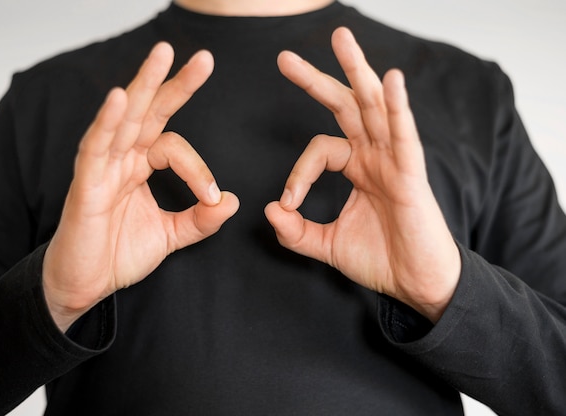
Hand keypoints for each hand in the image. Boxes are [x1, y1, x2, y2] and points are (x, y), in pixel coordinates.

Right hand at [43, 43, 238, 331]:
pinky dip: (107, 122)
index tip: (213, 197)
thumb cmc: (119, 255)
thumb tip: (233, 201)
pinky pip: (95, 147)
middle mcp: (122, 159)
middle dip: (174, 83)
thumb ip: (200, 220)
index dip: (198, 169)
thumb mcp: (170, 236)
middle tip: (204, 58)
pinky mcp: (86, 184)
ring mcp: (102, 168)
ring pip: (124, 118)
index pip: (173, 147)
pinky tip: (121, 99)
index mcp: (140, 167)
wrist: (86, 285)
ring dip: (144, 85)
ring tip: (163, 54)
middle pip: (150, 112)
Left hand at [265, 27, 459, 321]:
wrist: (415, 284)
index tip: (288, 203)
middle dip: (317, 80)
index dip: (298, 173)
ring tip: (340, 38)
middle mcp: (374, 156)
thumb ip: (296, 231)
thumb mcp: (327, 245)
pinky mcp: (411, 176)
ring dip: (358, 71)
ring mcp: (394, 161)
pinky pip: (404, 136)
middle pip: (345, 105)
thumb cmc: (381, 259)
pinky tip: (390, 81)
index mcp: (357, 167)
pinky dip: (398, 108)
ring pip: (374, 106)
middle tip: (285, 58)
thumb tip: (269, 210)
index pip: (318, 149)